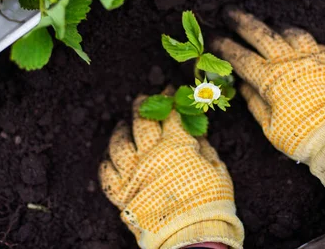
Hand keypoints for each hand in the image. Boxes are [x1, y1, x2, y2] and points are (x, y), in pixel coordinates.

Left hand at [99, 90, 243, 248]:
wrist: (191, 237)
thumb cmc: (210, 204)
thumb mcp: (217, 170)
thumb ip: (205, 148)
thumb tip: (197, 133)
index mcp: (176, 147)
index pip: (170, 114)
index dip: (170, 100)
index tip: (169, 91)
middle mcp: (150, 155)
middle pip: (141, 122)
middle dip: (142, 106)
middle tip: (143, 99)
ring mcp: (132, 174)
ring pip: (119, 144)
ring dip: (121, 131)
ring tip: (123, 126)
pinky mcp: (121, 194)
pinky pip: (106, 173)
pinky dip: (107, 162)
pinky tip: (110, 157)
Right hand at [212, 8, 324, 206]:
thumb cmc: (301, 135)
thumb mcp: (270, 126)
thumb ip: (255, 102)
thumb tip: (242, 85)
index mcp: (270, 79)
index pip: (240, 57)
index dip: (224, 46)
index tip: (213, 37)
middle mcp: (289, 62)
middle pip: (262, 34)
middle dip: (243, 22)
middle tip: (230, 12)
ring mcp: (311, 58)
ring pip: (290, 33)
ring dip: (275, 27)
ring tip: (269, 25)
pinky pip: (314, 43)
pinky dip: (303, 40)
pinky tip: (299, 42)